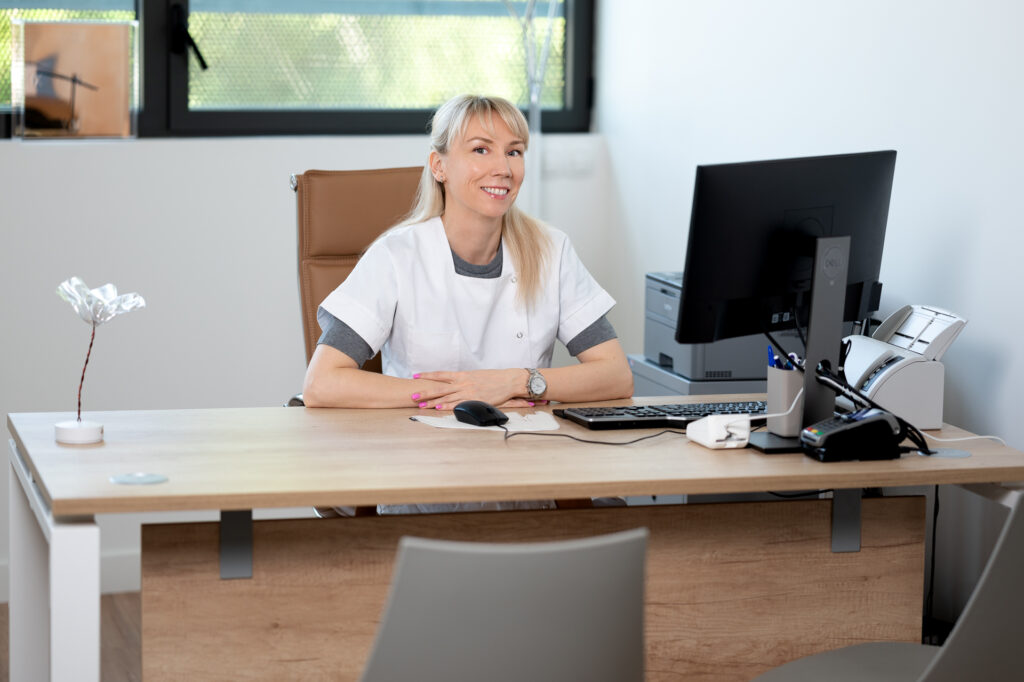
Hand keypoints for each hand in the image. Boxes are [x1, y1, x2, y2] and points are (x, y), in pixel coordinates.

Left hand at [410, 369, 536, 409]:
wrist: (508, 380)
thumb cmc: (494, 378)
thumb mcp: (477, 375)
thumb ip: (465, 380)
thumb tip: (455, 382)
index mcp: (463, 375)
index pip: (441, 374)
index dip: (427, 375)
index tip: (416, 376)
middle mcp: (463, 382)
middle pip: (439, 387)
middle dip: (425, 392)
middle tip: (413, 395)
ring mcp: (468, 392)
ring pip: (446, 397)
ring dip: (432, 401)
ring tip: (420, 404)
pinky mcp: (474, 400)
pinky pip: (457, 404)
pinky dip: (447, 406)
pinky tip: (438, 408)